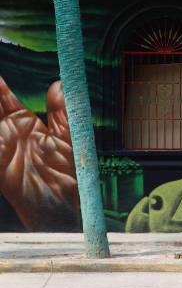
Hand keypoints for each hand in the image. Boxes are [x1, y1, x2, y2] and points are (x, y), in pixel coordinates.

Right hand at [0, 77, 78, 230]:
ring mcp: (2, 149)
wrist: (64, 204)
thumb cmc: (67, 172)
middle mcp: (8, 134)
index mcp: (24, 124)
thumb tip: (58, 83)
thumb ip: (63, 111)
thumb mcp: (68, 136)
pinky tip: (0, 134)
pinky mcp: (0, 166)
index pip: (4, 98)